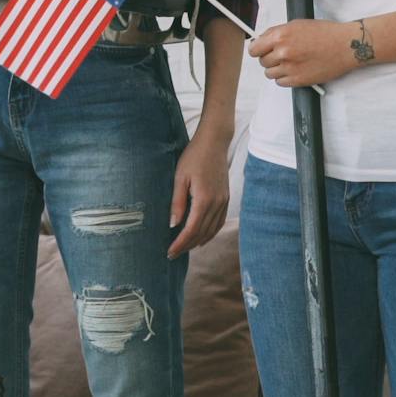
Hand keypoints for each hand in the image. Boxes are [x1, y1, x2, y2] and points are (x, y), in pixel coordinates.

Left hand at [169, 123, 231, 257]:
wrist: (214, 142)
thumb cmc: (193, 157)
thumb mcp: (180, 178)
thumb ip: (177, 202)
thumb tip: (173, 225)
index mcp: (204, 200)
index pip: (191, 230)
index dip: (180, 244)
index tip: (169, 252)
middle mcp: (217, 204)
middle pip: (202, 234)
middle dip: (187, 246)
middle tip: (173, 254)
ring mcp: (223, 202)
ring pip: (212, 230)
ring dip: (198, 241)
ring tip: (184, 248)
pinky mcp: (226, 198)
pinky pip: (219, 222)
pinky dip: (210, 233)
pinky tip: (201, 236)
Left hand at [248, 20, 362, 88]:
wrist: (345, 45)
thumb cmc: (324, 33)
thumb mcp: (296, 24)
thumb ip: (276, 33)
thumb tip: (261, 41)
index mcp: (280, 36)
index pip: (254, 49)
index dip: (257, 50)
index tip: (260, 51)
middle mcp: (283, 52)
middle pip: (262, 61)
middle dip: (269, 58)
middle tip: (282, 55)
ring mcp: (290, 67)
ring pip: (269, 73)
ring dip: (276, 69)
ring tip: (290, 63)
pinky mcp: (298, 80)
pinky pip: (280, 82)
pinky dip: (285, 78)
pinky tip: (295, 70)